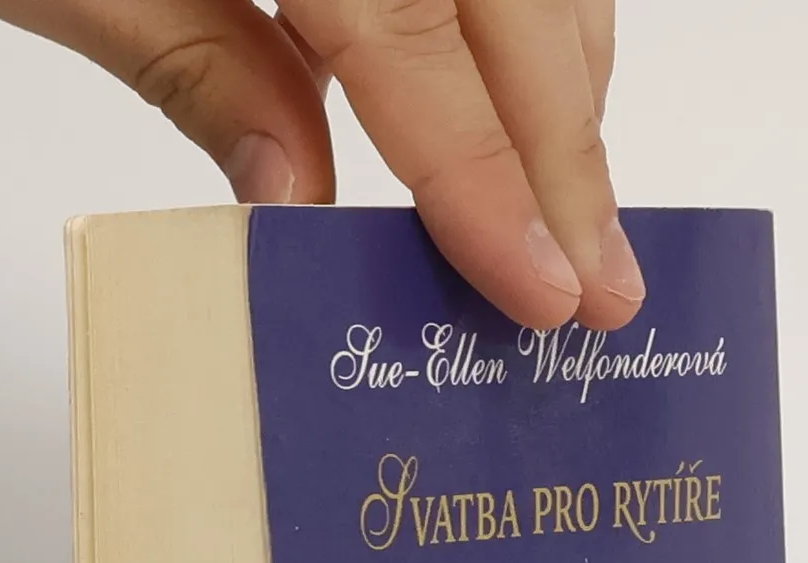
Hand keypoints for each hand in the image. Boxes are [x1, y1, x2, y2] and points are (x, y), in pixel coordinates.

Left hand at [0, 0, 640, 331]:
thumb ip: (203, 71)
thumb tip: (305, 201)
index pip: (420, 40)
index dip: (489, 176)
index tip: (540, 288)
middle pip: (519, 2)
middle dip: (567, 155)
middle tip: (604, 290)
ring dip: (565, 95)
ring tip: (577, 223)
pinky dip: (528, 28)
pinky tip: (526, 115)